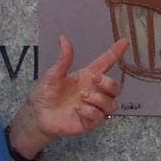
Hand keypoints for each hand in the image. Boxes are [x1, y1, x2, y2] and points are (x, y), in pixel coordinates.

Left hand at [8, 36, 128, 160]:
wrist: (37, 115)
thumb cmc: (45, 94)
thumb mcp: (53, 74)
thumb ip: (64, 59)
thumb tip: (63, 38)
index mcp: (87, 77)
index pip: (106, 63)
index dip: (115, 53)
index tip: (124, 42)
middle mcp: (93, 92)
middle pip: (115, 87)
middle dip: (108, 82)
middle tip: (94, 80)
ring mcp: (92, 108)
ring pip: (112, 104)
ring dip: (99, 99)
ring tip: (83, 96)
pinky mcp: (88, 122)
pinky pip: (99, 117)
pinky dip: (90, 111)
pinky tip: (78, 109)